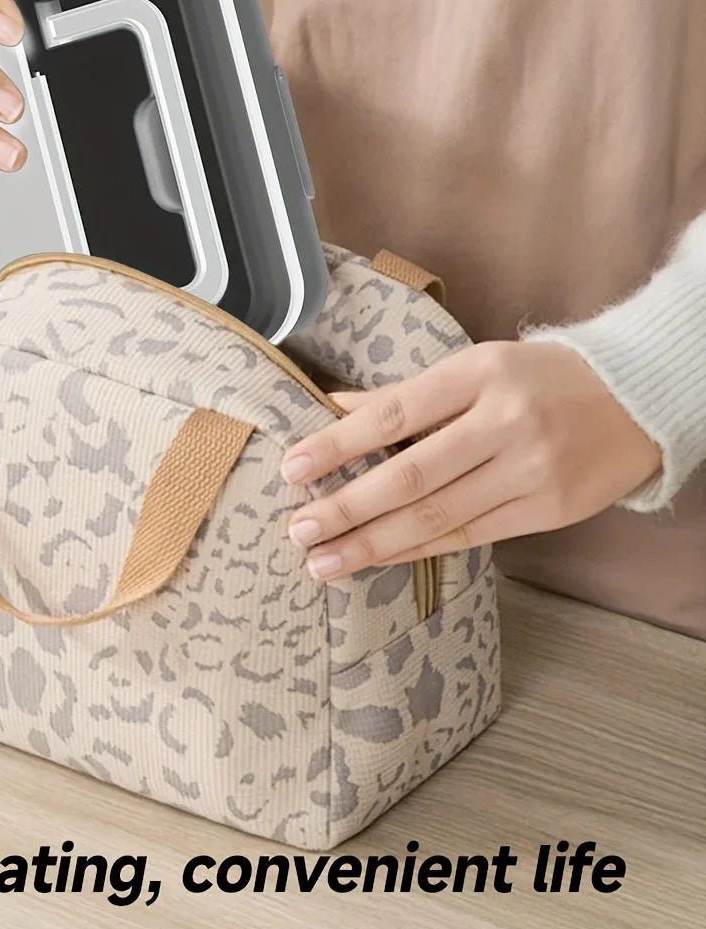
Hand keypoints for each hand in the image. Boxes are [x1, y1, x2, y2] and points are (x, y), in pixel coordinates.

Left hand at [282, 341, 661, 579]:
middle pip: (411, 475)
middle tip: (299, 530)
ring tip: (325, 562)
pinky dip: (418, 550)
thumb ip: (405, 394)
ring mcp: (530, 470)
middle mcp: (504, 423)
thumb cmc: (539, 378)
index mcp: (478, 375)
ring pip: (438, 515)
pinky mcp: (547, 509)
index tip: (292, 468)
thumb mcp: (474, 367)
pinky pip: (469, 536)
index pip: (394, 414)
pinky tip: (378, 560)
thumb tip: (333, 406)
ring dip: (373, 543)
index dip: (339, 444)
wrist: (636, 400)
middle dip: (348, 507)